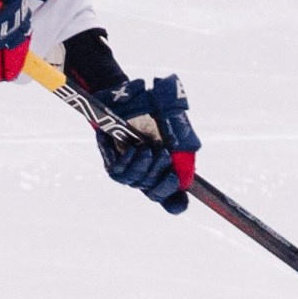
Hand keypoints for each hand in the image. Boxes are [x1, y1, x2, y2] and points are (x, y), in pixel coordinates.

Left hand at [92, 75, 198, 212]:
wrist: (124, 94)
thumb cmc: (151, 106)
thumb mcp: (172, 117)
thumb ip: (181, 135)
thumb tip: (185, 155)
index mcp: (168, 170)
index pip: (173, 199)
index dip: (176, 203)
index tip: (180, 200)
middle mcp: (149, 174)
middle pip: (155, 194)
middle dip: (161, 177)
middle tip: (164, 154)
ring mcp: (130, 170)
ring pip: (136, 183)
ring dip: (144, 168)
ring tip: (147, 148)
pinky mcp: (112, 163)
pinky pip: (118, 173)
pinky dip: (127, 163)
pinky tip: (133, 149)